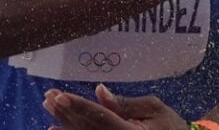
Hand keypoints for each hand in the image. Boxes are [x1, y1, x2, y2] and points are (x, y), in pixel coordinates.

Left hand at [43, 84, 186, 129]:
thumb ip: (124, 103)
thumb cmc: (170, 126)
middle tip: (48, 97)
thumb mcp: (154, 108)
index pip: (99, 116)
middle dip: (66, 112)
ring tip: (48, 107)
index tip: (59, 95)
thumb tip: (99, 91)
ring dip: (64, 123)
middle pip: (86, 127)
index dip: (78, 106)